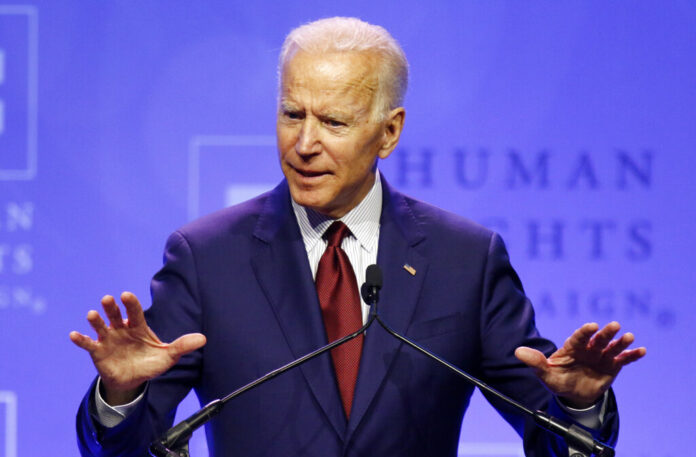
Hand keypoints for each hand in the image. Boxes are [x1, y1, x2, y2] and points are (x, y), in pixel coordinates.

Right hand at [70, 291, 205, 404]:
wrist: (133, 380)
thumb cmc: (151, 363)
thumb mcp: (168, 356)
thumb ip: (182, 346)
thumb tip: (204, 339)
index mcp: (138, 327)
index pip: (135, 312)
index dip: (130, 303)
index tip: (126, 295)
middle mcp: (122, 329)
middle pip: (116, 315)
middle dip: (112, 307)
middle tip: (109, 299)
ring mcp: (108, 339)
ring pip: (101, 326)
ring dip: (96, 320)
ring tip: (92, 314)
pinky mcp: (98, 352)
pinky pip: (88, 344)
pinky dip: (81, 339)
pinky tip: (74, 335)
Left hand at [514, 321, 645, 407]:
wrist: (574, 395)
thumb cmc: (558, 380)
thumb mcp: (545, 374)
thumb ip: (535, 362)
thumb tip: (517, 352)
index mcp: (572, 347)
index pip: (578, 337)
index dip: (585, 331)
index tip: (592, 326)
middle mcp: (588, 349)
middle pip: (598, 339)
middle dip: (606, 333)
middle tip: (614, 325)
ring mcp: (601, 356)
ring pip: (612, 347)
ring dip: (621, 341)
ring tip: (628, 336)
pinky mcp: (613, 366)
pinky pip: (624, 359)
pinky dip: (632, 355)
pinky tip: (642, 350)